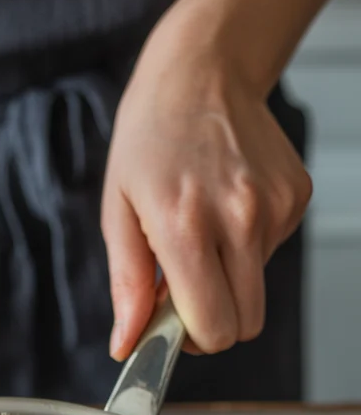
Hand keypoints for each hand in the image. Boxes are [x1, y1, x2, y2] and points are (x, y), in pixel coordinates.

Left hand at [101, 1, 312, 359]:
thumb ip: (127, 285)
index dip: (191, 340)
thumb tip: (128, 344)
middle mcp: (238, 218)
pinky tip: (225, 204)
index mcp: (186, 225)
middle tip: (184, 291)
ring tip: (200, 228)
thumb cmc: (151, 137)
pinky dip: (246, 244)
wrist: (202, 70)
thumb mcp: (118, 210)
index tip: (172, 325)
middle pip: (243, 324)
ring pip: (256, 289)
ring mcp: (274, 207)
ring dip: (227, 276)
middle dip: (212, 321)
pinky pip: (271, 252)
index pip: (211, 328)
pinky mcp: (295, 196)